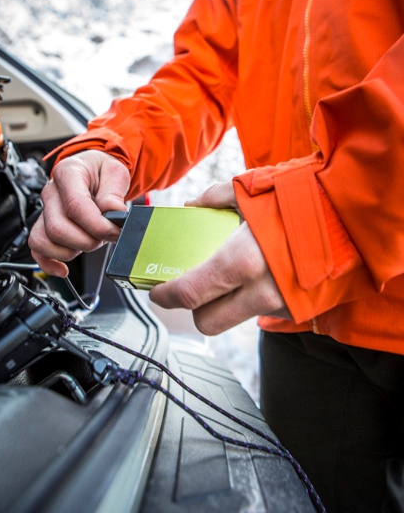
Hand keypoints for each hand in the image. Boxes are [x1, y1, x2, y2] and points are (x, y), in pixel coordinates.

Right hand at [28, 150, 129, 276]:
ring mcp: (44, 211)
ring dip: (72, 250)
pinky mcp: (43, 227)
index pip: (75, 206)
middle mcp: (51, 192)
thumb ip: (114, 193)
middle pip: (58, 228)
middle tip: (105, 237)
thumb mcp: (116, 173)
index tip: (114, 231)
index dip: (96, 225)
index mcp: (68, 173)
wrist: (95, 173)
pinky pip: (37, 250)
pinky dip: (49, 263)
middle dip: (86, 240)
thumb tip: (114, 211)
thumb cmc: (102, 173)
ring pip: (45, 241)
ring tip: (91, 240)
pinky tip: (64, 269)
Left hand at [149, 181, 289, 334]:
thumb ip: (214, 200)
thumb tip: (193, 207)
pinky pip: (262, 312)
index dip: (166, 297)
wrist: (355, 212)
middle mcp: (260, 291)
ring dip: (224, 304)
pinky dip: (252, 298)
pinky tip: (259, 274)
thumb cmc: (304, 197)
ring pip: (236, 319)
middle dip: (194, 309)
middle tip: (190, 288)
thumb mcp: (252, 190)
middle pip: (208, 322)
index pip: (190, 294)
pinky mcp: (298, 308)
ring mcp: (281, 303)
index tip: (158, 292)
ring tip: (227, 276)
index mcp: (241, 260)